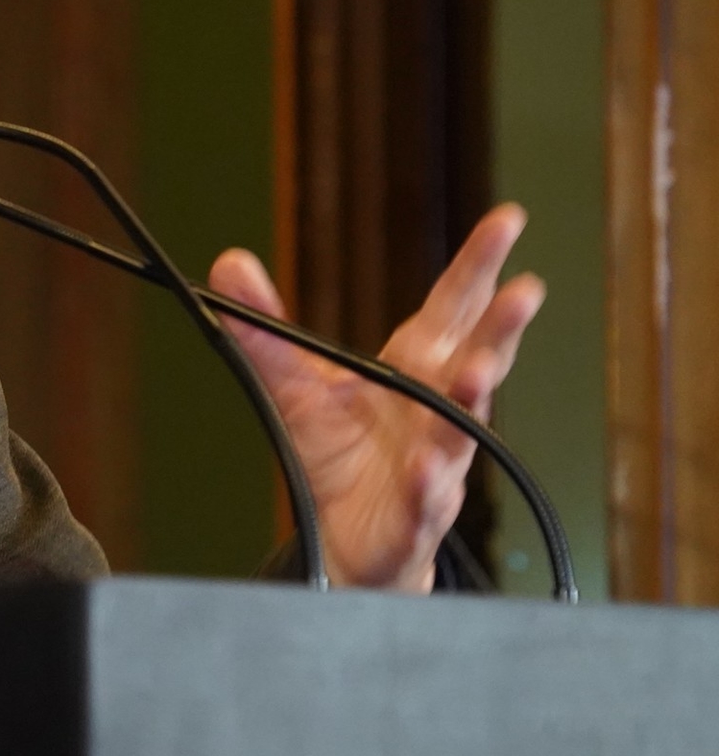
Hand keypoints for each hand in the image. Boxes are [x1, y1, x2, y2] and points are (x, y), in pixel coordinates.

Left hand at [208, 204, 545, 591]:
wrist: (341, 535)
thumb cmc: (336, 451)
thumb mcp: (292, 381)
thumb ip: (263, 325)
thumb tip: (230, 262)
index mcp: (413, 366)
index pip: (452, 306)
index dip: (478, 264)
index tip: (507, 220)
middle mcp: (434, 406)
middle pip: (477, 357)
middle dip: (502, 325)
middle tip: (525, 289)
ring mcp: (436, 458)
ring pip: (463, 426)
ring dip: (473, 399)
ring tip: (480, 373)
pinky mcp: (418, 511)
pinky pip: (430, 498)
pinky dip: (432, 484)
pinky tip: (430, 468)